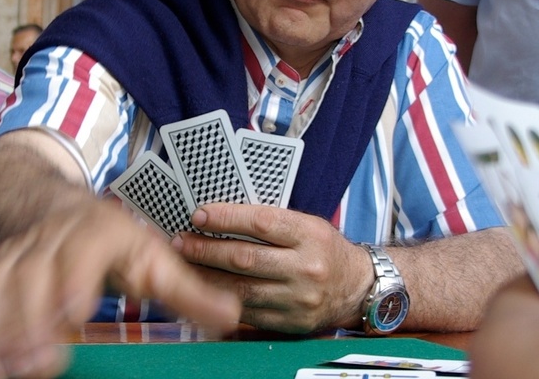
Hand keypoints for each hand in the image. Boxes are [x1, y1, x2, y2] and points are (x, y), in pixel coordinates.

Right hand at [0, 197, 238, 378]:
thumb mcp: (153, 257)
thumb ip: (188, 290)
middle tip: (40, 364)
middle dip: (32, 318)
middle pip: (34, 272)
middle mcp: (50, 239)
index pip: (85, 246)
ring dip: (0, 330)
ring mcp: (16, 256)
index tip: (74, 311)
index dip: (76, 277)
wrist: (49, 206)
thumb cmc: (111, 242)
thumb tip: (231, 314)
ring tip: (12, 372)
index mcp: (97, 231)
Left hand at [174, 203, 372, 333]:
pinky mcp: (290, 322)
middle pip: (244, 258)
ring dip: (206, 276)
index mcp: (310, 235)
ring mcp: (297, 299)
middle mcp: (305, 268)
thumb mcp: (308, 225)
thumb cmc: (325, 250)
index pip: (261, 222)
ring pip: (241, 289)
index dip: (226, 218)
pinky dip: (221, 301)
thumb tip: (222, 216)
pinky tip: (204, 290)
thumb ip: (271, 223)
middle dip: (206, 249)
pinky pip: (248, 312)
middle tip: (181, 241)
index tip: (199, 215)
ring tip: (185, 265)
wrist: (357, 288)